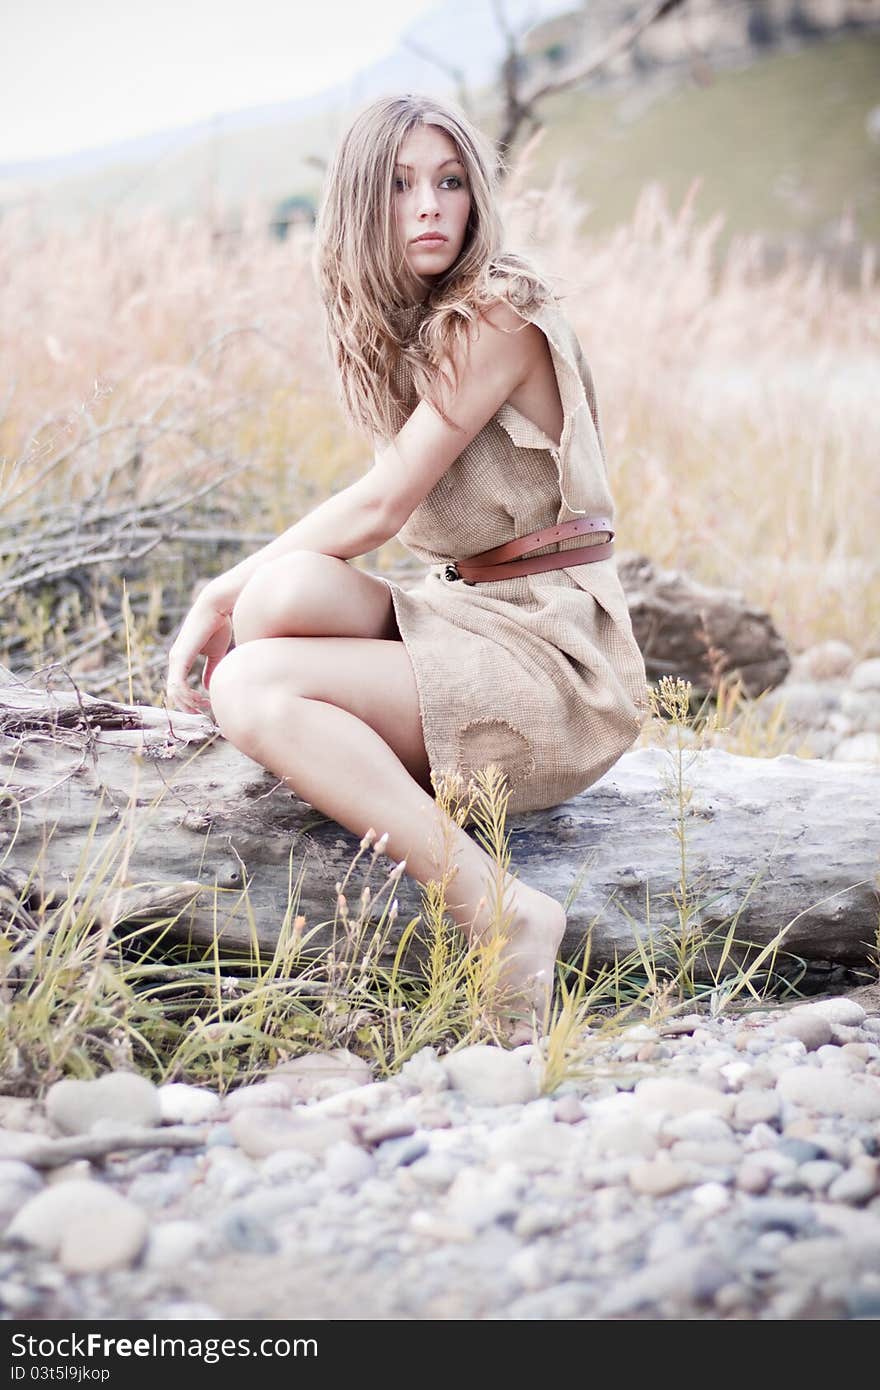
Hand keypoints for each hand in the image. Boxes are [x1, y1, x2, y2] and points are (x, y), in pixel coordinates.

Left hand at [165, 591, 233, 714]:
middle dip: (188, 707)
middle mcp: (175, 660)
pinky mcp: (180, 657)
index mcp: (181, 659)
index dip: (190, 700)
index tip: (206, 706)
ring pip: (174, 692)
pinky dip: (188, 696)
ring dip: (189, 704)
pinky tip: (201, 699)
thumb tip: (207, 687)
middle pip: (174, 693)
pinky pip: (178, 684)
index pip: (178, 687)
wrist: (217, 607)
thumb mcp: (215, 653)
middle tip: (204, 713)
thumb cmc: (218, 625)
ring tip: (205, 706)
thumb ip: (211, 669)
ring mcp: (176, 659)